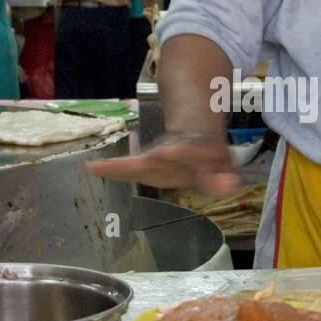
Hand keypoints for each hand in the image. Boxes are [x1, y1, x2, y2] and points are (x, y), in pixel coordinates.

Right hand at [85, 132, 238, 195]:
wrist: (194, 134)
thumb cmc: (209, 155)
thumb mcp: (224, 165)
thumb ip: (223, 178)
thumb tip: (229, 186)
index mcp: (193, 150)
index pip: (185, 152)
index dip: (177, 153)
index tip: (165, 151)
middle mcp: (170, 153)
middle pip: (157, 158)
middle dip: (145, 161)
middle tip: (134, 160)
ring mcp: (155, 159)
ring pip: (137, 162)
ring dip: (120, 168)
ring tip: (99, 168)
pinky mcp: (143, 167)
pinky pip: (126, 169)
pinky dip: (110, 170)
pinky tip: (91, 168)